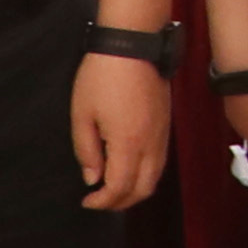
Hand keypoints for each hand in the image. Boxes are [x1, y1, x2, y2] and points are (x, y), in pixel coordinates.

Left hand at [72, 53, 169, 209]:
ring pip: (155, 177)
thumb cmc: (102, 76)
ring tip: (113, 187)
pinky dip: (145, 174)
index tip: (87, 201)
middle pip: (143, 189)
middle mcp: (150, 144)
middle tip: (100, 200)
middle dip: (121, 202)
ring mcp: (162, 135)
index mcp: (127, 144)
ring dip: (135, 190)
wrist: (132, 45)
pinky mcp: (166, 125)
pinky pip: (160, 161)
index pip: (119, 188)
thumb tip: (92, 177)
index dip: (102, 201)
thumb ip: (86, 151)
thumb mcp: (82, 114)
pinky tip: (128, 167)